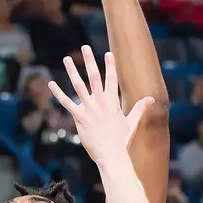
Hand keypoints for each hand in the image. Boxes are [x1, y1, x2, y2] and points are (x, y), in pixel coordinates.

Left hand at [51, 48, 155, 174]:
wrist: (111, 155)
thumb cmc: (121, 140)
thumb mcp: (132, 122)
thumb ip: (140, 108)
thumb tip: (151, 99)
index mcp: (112, 102)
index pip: (112, 79)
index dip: (110, 65)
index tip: (108, 53)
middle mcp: (100, 102)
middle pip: (94, 76)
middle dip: (89, 60)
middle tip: (84, 47)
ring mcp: (89, 109)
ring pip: (79, 85)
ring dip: (72, 71)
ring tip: (66, 58)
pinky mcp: (79, 117)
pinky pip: (66, 102)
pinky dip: (58, 93)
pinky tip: (51, 83)